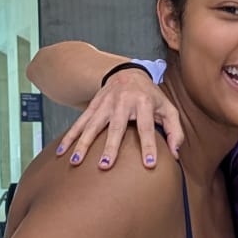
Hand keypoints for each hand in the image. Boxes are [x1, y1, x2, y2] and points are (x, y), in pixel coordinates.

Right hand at [54, 68, 183, 170]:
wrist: (128, 73)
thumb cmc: (151, 97)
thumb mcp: (167, 109)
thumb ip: (174, 130)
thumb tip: (176, 154)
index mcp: (144, 102)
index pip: (147, 127)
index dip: (148, 145)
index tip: (149, 163)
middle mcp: (123, 102)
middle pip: (116, 127)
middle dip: (110, 146)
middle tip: (104, 165)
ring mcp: (105, 104)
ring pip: (92, 125)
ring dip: (83, 143)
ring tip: (75, 162)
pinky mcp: (93, 106)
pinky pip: (80, 122)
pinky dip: (70, 137)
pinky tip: (62, 152)